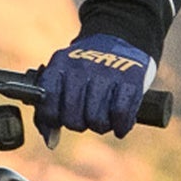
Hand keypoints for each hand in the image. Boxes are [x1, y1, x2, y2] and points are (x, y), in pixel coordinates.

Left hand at [36, 34, 154, 137]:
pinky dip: (121, 125)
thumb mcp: (61, 79)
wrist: (119, 37)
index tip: (60, 118)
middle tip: (85, 118)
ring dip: (100, 126)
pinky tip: (120, 125)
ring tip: (102, 118)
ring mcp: (107, 72)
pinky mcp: (131, 78)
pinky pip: (120, 114)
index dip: (54, 119)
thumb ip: (48, 110)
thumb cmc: (85, 69)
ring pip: (97, 120)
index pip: (48, 106)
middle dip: (79, 125)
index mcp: (59, 66)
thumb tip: (51, 143)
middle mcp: (81, 68)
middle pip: (73, 118)